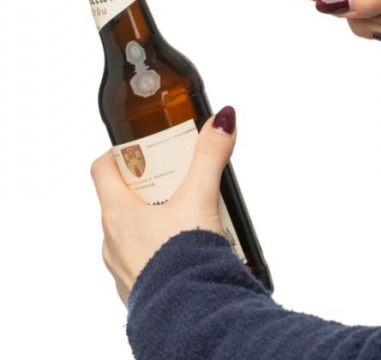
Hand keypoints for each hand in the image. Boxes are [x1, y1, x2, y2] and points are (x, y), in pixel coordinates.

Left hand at [91, 106, 235, 303]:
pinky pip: (145, 259)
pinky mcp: (140, 288)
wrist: (191, 314)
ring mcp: (123, 267)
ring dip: (156, 217)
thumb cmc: (183, 259)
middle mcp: (113, 240)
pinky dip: (161, 248)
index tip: (142, 148)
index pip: (103, 169)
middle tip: (178, 177)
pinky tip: (187, 249)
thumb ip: (210, 155)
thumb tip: (222, 121)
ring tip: (189, 214)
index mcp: (118, 213)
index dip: (120, 154)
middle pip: (123, 199)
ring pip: (134, 231)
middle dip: (151, 184)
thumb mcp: (200, 196)